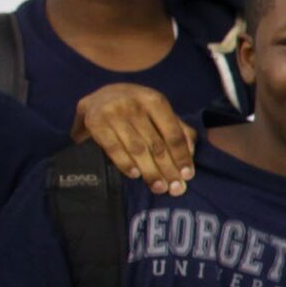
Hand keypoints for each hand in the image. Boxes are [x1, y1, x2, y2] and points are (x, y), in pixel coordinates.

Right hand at [71, 84, 195, 195]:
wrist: (98, 97)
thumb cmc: (137, 109)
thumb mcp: (158, 112)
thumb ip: (178, 129)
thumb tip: (190, 153)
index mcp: (154, 100)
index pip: (173, 133)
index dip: (181, 156)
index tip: (187, 176)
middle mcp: (134, 104)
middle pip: (156, 144)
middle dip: (168, 169)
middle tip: (176, 189)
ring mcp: (113, 113)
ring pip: (137, 149)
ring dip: (150, 171)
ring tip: (159, 188)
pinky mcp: (94, 122)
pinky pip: (113, 148)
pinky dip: (125, 163)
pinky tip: (135, 175)